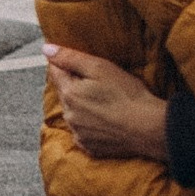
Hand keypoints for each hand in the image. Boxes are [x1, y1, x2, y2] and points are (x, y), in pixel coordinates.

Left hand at [46, 46, 170, 163]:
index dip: (66, 64)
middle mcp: (69, 115)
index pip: (56, 72)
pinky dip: (91, 124)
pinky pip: (84, 131)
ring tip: (106, 102)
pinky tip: (107, 119)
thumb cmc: (127, 95)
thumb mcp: (99, 67)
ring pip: (74, 113)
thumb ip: (70, 57)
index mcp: (69, 93)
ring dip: (83, 106)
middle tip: (100, 83)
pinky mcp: (89, 146)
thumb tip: (47, 49)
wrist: (147, 128)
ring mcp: (78, 133)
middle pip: (65, 93)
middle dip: (76, 86)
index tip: (78, 62)